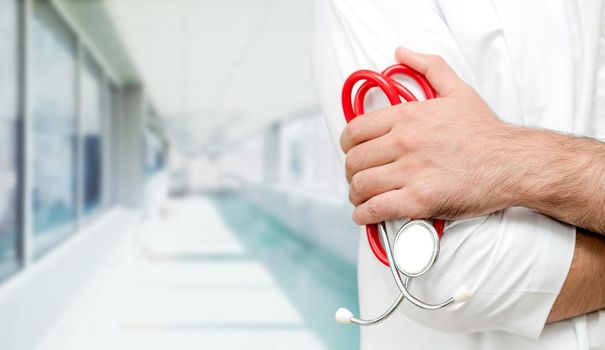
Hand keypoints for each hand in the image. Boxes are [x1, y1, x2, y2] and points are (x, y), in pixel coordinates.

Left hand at [341, 47, 524, 224]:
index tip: (351, 152)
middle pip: (354, 160)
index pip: (355, 131)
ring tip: (360, 198)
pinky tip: (364, 215)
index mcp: (407, 116)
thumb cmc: (485, 131)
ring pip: (361, 185)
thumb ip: (428, 66)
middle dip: (351, 171)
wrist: (512, 163)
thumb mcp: (457, 90)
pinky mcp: (419, 200)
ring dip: (355, 194)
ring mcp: (410, 172)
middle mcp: (404, 142)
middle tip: (358, 177)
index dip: (347, 145)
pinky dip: (364, 215)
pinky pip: (376, 209)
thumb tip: (401, 52)